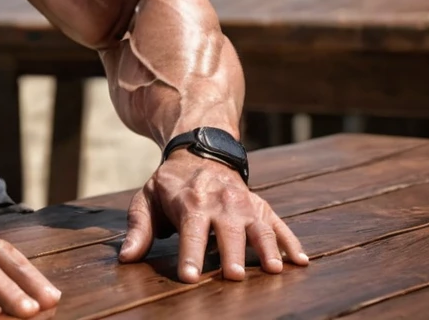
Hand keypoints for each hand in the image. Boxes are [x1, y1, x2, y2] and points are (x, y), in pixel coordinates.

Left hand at [119, 150, 308, 281]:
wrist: (200, 151)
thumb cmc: (170, 185)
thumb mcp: (147, 199)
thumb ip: (138, 228)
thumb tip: (126, 257)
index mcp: (190, 202)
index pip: (190, 233)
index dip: (189, 255)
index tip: (188, 277)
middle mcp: (221, 203)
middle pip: (227, 231)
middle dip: (230, 253)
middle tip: (234, 276)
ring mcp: (244, 204)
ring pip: (258, 227)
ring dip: (266, 248)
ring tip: (274, 270)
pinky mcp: (261, 206)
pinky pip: (279, 224)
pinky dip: (291, 242)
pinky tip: (301, 261)